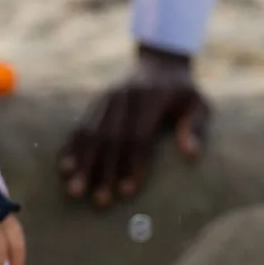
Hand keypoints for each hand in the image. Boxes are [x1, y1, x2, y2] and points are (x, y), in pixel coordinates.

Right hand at [57, 46, 209, 206]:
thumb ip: (195, 126)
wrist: (159, 63)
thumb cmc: (182, 93)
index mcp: (150, 96)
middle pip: (110, 137)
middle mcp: (124, 95)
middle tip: (101, 201)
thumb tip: (191, 153)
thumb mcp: (198, 103)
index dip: (132, 164)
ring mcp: (106, 97)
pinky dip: (71, 147)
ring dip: (83, 164)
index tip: (128, 191)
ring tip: (76, 191)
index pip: (139, 135)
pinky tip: (64, 168)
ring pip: (91, 133)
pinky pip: (80, 125)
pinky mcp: (95, 100)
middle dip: (104, 171)